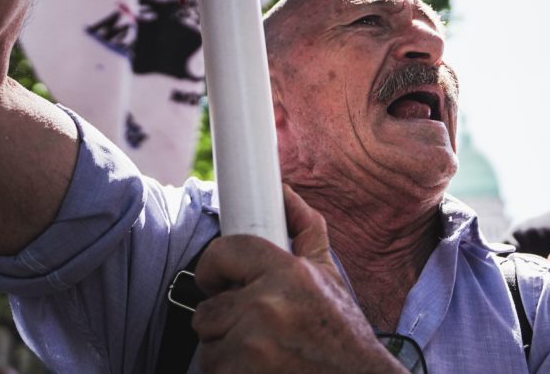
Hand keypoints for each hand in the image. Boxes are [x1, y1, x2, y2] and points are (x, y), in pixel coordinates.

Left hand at [192, 185, 406, 372]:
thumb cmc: (342, 336)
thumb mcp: (330, 279)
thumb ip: (306, 231)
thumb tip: (286, 192)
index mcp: (290, 273)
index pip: (225, 251)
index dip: (214, 268)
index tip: (216, 282)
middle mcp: (269, 306)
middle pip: (208, 310)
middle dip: (226, 324)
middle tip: (258, 334)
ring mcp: (253, 346)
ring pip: (207, 346)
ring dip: (227, 354)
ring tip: (263, 358)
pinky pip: (212, 372)